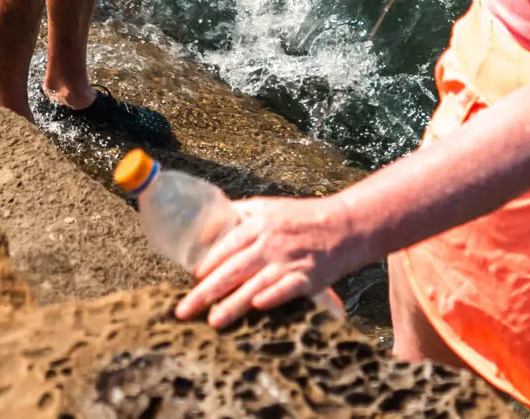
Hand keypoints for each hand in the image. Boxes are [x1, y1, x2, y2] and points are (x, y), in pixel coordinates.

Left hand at [174, 196, 362, 328]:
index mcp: (258, 224)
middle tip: (184, 311)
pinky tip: (258, 307)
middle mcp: (270, 242)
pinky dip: (273, 296)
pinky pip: (287, 289)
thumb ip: (238, 215)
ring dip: (233, 303)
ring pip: (254, 284)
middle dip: (205, 292)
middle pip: (232, 270)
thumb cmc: (302, 217)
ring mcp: (288, 260)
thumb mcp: (268, 208)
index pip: (225, 246)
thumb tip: (206, 226)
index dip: (207, 263)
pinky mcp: (307, 277)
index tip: (193, 278)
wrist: (345, 225)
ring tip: (214, 320)